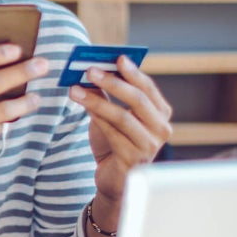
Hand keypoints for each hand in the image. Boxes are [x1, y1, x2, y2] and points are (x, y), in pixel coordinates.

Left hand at [69, 55, 172, 204]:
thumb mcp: (113, 115)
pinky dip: (96, 118)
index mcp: (161, 114)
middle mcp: (161, 129)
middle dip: (113, 83)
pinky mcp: (133, 159)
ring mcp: (150, 146)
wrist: (114, 178)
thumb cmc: (116, 142)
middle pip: (138, 100)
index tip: (118, 58)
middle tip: (90, 70)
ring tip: (75, 89)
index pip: (149, 88)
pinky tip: (83, 107)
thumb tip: (93, 69)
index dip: (133, 72)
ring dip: (96, 100)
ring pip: (122, 116)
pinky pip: (112, 134)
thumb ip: (108, 94)